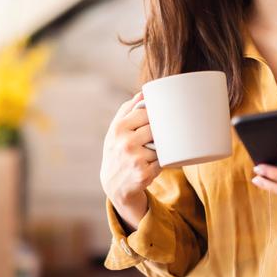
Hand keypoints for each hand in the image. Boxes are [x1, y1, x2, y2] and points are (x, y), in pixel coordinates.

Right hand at [100, 92, 160, 211]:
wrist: (113, 184)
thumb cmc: (117, 150)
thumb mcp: (116, 129)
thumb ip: (128, 109)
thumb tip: (143, 93)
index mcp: (118, 128)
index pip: (146, 113)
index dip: (153, 116)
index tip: (155, 120)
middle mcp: (125, 143)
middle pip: (155, 129)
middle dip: (158, 133)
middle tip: (155, 137)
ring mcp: (135, 159)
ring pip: (161, 145)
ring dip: (161, 148)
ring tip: (150, 152)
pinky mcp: (144, 174)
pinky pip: (163, 161)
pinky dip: (161, 162)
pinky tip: (151, 164)